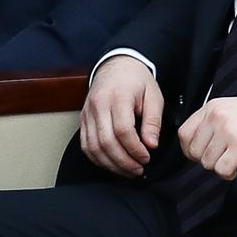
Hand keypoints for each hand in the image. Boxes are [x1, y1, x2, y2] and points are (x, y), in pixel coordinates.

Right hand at [80, 56, 163, 176]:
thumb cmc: (137, 81)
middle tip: (139, 169)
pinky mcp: (83, 120)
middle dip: (124, 161)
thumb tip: (151, 144)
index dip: (135, 149)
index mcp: (118, 96)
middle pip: (106, 142)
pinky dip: (98, 159)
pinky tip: (112, 164)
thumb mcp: (154, 96)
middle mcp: (98, 105)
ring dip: (111, 164)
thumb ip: (153, 121)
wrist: (117, 66)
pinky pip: (86, 145)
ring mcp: (87, 113)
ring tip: (128, 170)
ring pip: (93, 147)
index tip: (146, 157)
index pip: (123, 130)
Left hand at [177, 93, 236, 179]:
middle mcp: (217, 118)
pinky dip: (230, 173)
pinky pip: (222, 170)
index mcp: (212, 108)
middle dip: (209, 160)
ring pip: (208, 163)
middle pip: (195, 152)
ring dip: (222, 166)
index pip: (184, 134)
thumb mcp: (231, 109)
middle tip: (224, 157)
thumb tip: (198, 144)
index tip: (202, 154)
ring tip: (236, 158)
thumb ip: (212, 122)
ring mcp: (228, 132)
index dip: (190, 150)